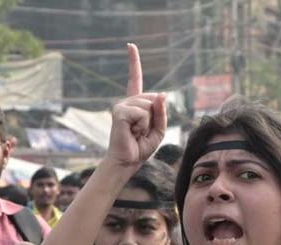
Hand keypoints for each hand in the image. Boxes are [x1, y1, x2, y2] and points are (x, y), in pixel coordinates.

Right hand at [106, 44, 166, 168]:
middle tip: (141, 132)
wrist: (127, 162)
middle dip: (155, 117)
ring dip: (148, 123)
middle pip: (154, 98)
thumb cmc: (140, 148)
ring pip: (149, 106)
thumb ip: (161, 112)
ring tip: (136, 133)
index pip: (135, 79)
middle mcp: (126, 102)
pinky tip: (132, 132)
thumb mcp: (158, 130)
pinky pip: (142, 113)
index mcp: (135, 104)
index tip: (130, 45)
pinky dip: (142, 125)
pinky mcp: (119, 112)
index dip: (133, 62)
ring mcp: (121, 105)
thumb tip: (161, 94)